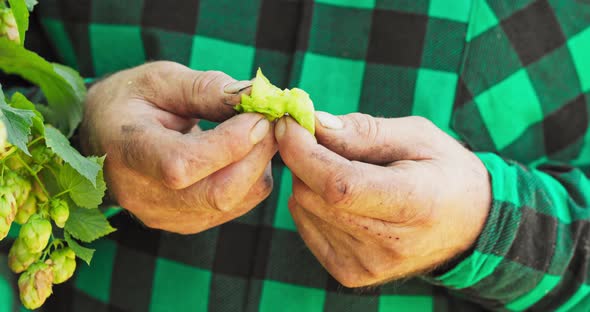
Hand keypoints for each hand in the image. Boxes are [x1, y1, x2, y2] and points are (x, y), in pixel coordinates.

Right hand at [81, 61, 276, 233]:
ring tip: (258, 132)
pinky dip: (253, 178)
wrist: (102, 138)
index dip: (230, 143)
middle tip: (270, 121)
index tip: (259, 114)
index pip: (183, 165)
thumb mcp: (160, 80)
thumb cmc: (131, 102)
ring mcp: (167, 217)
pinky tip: (246, 152)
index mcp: (129, 153)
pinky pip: (236, 206)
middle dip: (257, 153)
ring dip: (260, 165)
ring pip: (235, 201)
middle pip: (219, 192)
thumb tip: (255, 96)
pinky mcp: (186, 224)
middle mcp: (144, 197)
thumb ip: (205, 89)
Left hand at [275, 113, 490, 286]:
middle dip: (303, 158)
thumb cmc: (442, 170)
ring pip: (304, 210)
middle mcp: (390, 244)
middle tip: (316, 137)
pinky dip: (311, 202)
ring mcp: (368, 265)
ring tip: (340, 167)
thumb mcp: (416, 135)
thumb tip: (314, 123)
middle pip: (314, 196)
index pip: (340, 185)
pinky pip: (307, 227)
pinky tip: (338, 193)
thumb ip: (364, 131)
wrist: (468, 223)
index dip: (304, 152)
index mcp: (414, 203)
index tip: (289, 123)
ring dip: (307, 179)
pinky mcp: (352, 274)